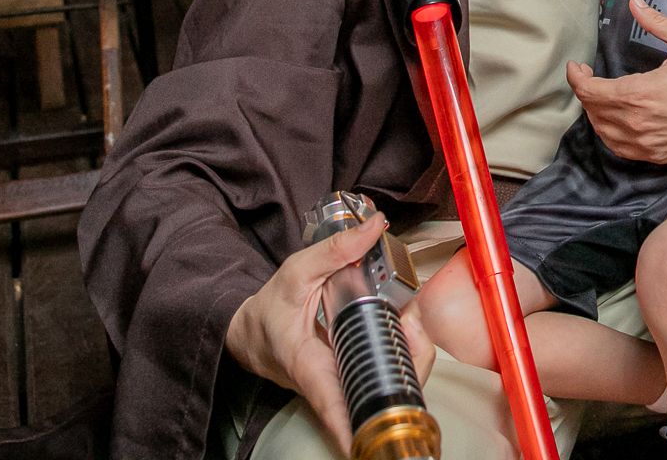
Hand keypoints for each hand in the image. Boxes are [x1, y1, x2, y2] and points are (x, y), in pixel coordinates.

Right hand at [224, 216, 436, 452]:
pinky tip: (407, 333)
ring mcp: (339, 385)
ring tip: (414, 326)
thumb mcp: (296, 272)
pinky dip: (400, 358)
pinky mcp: (350, 379)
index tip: (368, 439)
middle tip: (415, 332)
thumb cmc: (268, 309)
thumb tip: (374, 228)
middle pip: (370, 397)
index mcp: (305, 363)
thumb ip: (335, 251)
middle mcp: (325, 383)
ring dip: (408, 362)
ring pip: (381, 389)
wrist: (251, 332)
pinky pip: (380, 378)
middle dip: (403, 371)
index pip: (330, 400)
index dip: (353, 423)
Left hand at [567, 0, 666, 162]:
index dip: (576, 77)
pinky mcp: (654, 156)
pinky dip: (608, 134)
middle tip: (588, 76)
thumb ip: (656, 22)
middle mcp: (637, 122)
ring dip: (594, 113)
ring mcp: (645, 143)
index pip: (590, 90)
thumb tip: (634, 2)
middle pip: (592, 110)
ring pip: (602, 131)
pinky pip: (618, 149)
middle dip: (584, 91)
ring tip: (599, 96)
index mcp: (640, 93)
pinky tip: (612, 121)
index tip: (577, 66)